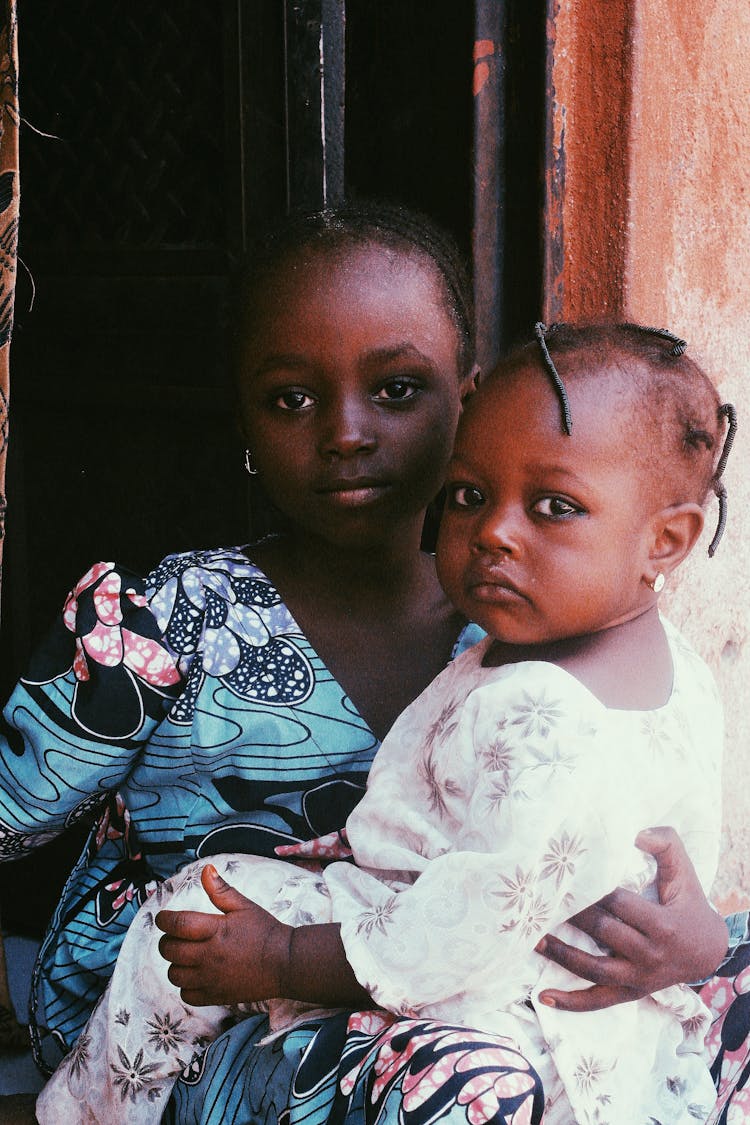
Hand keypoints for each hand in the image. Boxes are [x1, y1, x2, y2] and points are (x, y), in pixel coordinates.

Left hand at [156, 864, 291, 1006]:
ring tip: (187, 955)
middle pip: (169, 950)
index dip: (164, 919)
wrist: (285, 962)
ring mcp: (211, 978)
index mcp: (215, 930)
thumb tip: (205, 870)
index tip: (164, 918)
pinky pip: (186, 995)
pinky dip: (186, 986)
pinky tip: (196, 975)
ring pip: (174, 974)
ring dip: (175, 963)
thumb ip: (221, 890)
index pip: (176, 924)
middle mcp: (209, 956)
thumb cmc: (265, 931)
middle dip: (167, 940)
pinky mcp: (216, 996)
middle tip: (176, 936)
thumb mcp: (244, 906)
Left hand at [535, 826, 728, 1012]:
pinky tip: (544, 996)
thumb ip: (666, 845)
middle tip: (544, 899)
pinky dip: (570, 1002)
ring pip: (594, 970)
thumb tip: (638, 834)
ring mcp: (638, 979)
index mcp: (662, 925)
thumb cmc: (689, 904)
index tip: (569, 876)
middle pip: (604, 933)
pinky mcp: (630, 993)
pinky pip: (597, 1002)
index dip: (594, 890)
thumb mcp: (684, 872)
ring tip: (534, 938)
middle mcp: (649, 955)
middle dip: (574, 916)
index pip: (619, 905)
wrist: (708, 951)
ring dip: (562, 955)